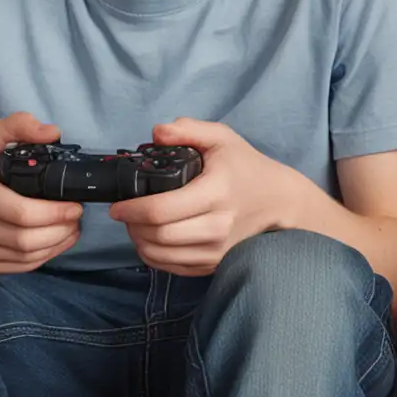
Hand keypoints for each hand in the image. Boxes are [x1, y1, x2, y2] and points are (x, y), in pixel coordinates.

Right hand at [0, 113, 83, 273]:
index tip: (76, 204)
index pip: (21, 213)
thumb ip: (19, 124)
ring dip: (58, 244)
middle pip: (27, 239)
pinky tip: (58, 240)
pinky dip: (46, 256)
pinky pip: (21, 267)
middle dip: (62, 229)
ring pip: (27, 256)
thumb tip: (52, 132)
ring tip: (73, 227)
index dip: (55, 212)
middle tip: (78, 215)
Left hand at [110, 118, 290, 274]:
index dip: (131, 210)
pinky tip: (152, 240)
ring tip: (136, 225)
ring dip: (139, 241)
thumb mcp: (222, 138)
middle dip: (132, 225)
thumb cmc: (247, 168)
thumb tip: (156, 133)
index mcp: (215, 193)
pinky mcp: (213, 264)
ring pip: (160, 255)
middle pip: (157, 235)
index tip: (117, 205)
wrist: (279, 201)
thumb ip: (189, 129)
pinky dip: (153, 255)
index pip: (161, 210)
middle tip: (125, 213)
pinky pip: (171, 268)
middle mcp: (217, 226)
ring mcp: (216, 250)